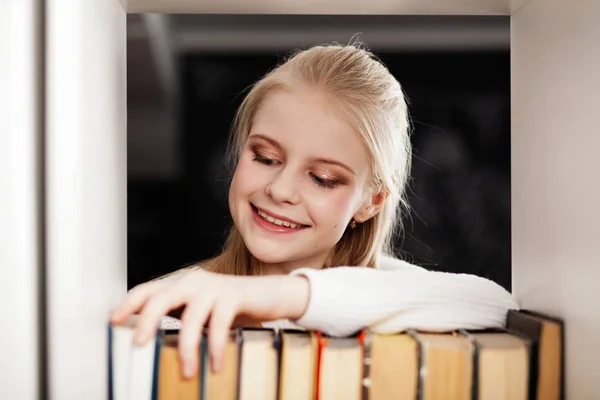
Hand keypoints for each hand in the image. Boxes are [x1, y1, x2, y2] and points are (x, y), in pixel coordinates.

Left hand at [110, 268, 309, 377]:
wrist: (272, 294)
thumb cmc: (234, 306)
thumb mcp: (202, 310)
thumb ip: (181, 315)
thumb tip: (151, 337)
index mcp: (182, 284)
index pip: (148, 290)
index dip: (129, 304)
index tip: (113, 320)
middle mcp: (194, 281)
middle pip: (161, 298)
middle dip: (147, 322)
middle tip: (139, 345)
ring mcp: (214, 287)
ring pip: (191, 317)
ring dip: (187, 348)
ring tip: (187, 371)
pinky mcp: (233, 295)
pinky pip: (218, 324)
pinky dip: (215, 346)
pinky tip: (215, 364)